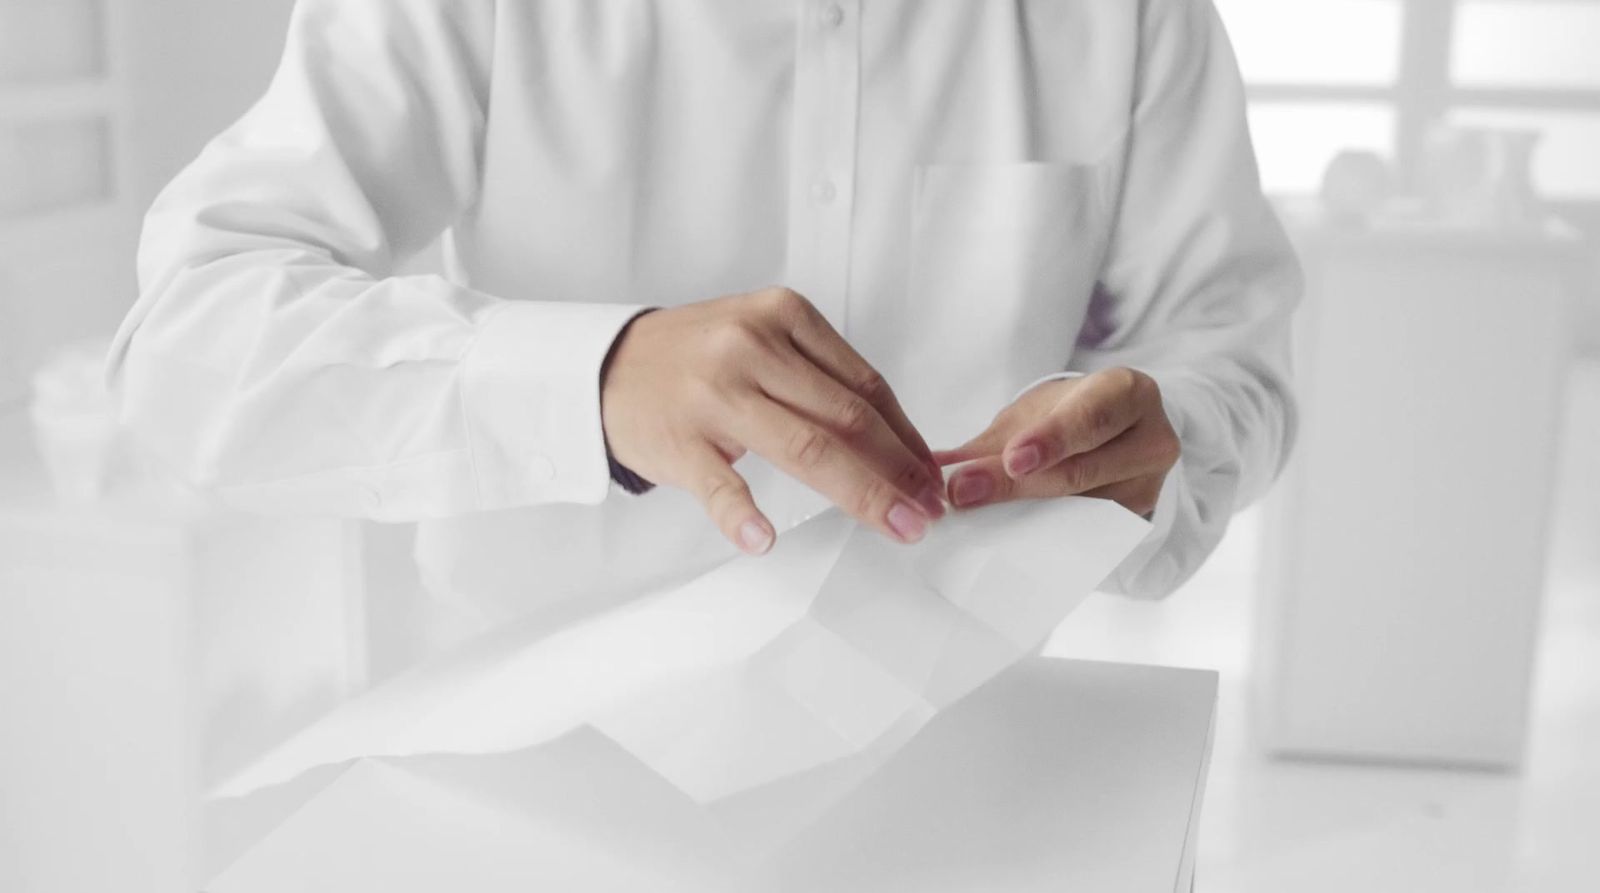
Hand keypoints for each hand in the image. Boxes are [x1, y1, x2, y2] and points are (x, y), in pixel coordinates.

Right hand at [601, 287, 944, 554]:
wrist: (606, 367)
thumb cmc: (695, 358)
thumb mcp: (762, 336)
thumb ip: (820, 375)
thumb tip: (895, 437)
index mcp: (783, 317)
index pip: (865, 385)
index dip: (907, 436)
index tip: (931, 473)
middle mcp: (751, 349)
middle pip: (846, 419)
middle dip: (899, 470)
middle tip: (928, 509)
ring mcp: (714, 396)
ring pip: (806, 449)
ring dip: (862, 494)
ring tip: (895, 525)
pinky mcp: (679, 441)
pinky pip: (720, 485)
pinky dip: (744, 515)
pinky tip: (766, 539)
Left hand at [936, 368, 1179, 517]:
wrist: (1113, 433)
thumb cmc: (1068, 415)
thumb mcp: (1033, 415)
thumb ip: (991, 442)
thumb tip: (933, 469)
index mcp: (1128, 393)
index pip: (1092, 417)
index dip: (1052, 439)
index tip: (1011, 459)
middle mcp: (1152, 439)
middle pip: (1081, 471)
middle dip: (1017, 485)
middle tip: (964, 493)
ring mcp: (1149, 486)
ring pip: (1082, 510)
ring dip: (1025, 517)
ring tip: (976, 515)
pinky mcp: (1138, 521)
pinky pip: (1087, 536)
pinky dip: (1044, 536)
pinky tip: (1008, 538)